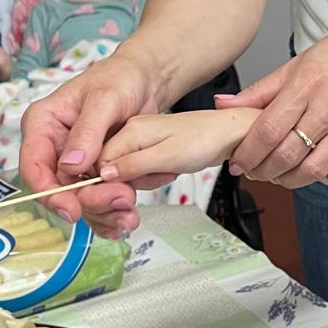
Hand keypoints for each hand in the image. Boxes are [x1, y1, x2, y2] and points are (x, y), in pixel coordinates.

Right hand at [19, 51, 162, 235]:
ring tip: (130, 214)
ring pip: (80, 200)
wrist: (143, 82)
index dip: (49, 192)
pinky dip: (112, 212)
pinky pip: (97, 200)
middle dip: (89, 201)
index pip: (34, 165)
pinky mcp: (94, 174)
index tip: (71, 208)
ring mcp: (75, 164)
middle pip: (59, 189)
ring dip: (104, 211)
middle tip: (121, 200)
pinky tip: (127, 218)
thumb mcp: (104, 98)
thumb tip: (70, 165)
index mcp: (44, 124)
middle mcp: (55, 148)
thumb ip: (87, 131)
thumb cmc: (119, 79)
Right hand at [101, 108, 254, 187]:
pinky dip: (151, 179)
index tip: (126, 195)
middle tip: (151, 185)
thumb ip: (133, 165)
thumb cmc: (205, 140)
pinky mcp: (149, 151)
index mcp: (129, 131)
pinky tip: (168, 173)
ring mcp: (139, 143)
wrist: (230, 133)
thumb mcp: (168, 156)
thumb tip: (103, 175)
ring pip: (123, 176)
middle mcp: (129, 134)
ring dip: (143, 184)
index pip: (97, 163)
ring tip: (167, 173)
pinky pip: (138, 173)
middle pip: (107, 172)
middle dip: (126, 188)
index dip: (106, 185)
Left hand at [223, 12, 327, 190]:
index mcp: (308, 85)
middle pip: (288, 154)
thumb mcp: (296, 64)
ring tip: (279, 175)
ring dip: (290, 180)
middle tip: (254, 170)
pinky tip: (327, 175)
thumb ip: (260, 91)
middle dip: (262, 170)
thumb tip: (224, 105)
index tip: (237, 161)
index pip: (268, 129)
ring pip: (316, 170)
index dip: (247, 152)